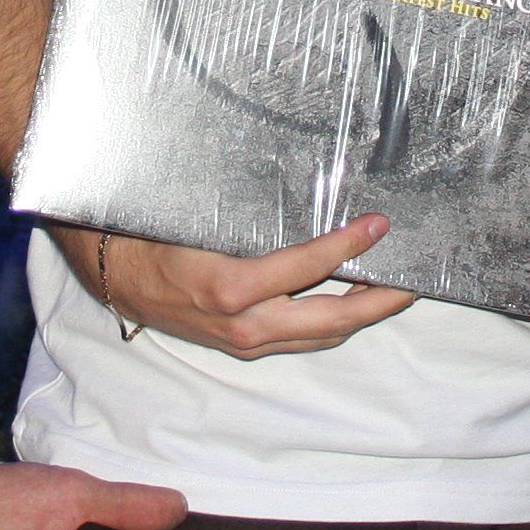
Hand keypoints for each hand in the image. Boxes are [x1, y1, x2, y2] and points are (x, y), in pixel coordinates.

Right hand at [80, 215, 417, 359]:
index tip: (378, 225)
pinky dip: (332, 321)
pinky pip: (300, 338)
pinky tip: (352, 301)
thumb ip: (250, 213)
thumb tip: (310, 184)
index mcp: (230, 287)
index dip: (348, 247)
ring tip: (394, 291)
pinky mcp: (244, 346)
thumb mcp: (199, 218)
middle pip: (330, 319)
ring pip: (320, 335)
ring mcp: (245, 341)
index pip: (307, 268)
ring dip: (361, 315)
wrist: (116, 275)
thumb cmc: (154, 234)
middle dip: (378, 301)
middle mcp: (243, 323)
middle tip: (412, 280)